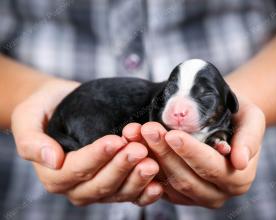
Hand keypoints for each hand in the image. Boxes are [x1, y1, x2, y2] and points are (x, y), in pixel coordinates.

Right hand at [11, 79, 162, 205]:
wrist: (61, 105)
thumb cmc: (43, 110)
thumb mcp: (27, 118)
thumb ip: (31, 142)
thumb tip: (51, 160)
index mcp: (54, 175)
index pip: (77, 170)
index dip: (97, 157)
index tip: (115, 141)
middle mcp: (76, 187)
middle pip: (101, 184)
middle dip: (121, 167)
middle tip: (139, 150)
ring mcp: (98, 188)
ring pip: (118, 191)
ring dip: (137, 179)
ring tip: (152, 163)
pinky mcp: (115, 183)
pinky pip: (130, 194)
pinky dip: (144, 193)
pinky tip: (158, 185)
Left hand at [123, 97, 264, 207]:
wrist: (225, 121)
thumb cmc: (237, 117)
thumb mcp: (252, 119)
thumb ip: (249, 139)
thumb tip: (241, 161)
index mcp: (238, 178)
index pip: (211, 167)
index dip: (191, 152)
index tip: (172, 135)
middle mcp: (218, 192)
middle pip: (186, 178)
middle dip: (165, 153)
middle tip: (147, 129)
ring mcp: (197, 196)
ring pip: (170, 183)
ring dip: (151, 159)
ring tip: (137, 135)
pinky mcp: (179, 194)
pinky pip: (160, 185)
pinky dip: (146, 167)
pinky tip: (135, 146)